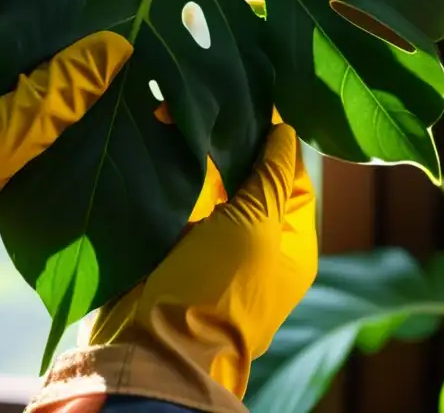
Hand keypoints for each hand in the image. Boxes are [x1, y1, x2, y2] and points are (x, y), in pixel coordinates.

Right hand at [31, 123, 316, 411]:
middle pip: (249, 176)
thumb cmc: (218, 288)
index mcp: (288, 241)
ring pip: (210, 182)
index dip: (276, 139)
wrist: (152, 345)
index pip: (291, 176)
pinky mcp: (172, 240)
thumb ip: (270, 177)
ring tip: (180, 110)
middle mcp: (253, 239)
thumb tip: (285, 130)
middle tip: (209, 98)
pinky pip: (178, 195)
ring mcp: (210, 241)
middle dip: (230, 140)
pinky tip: (160, 137)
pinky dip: (172, 169)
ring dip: (197, 152)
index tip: (253, 98)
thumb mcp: (254, 227)